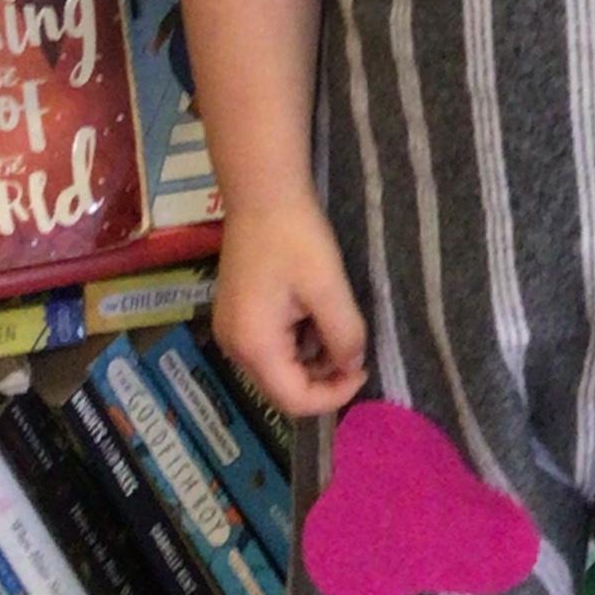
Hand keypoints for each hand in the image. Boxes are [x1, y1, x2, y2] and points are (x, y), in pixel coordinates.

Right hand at [211, 194, 370, 419]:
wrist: (262, 194)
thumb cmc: (296, 238)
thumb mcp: (329, 288)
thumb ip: (344, 335)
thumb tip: (352, 365)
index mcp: (255, 346)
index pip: (295, 400)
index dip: (334, 395)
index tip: (363, 370)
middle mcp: (235, 347)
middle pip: (283, 389)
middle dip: (323, 378)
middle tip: (353, 350)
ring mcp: (231, 331)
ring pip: (278, 369)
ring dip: (311, 358)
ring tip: (332, 322)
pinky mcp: (235, 315)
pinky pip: (269, 346)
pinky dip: (296, 341)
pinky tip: (311, 311)